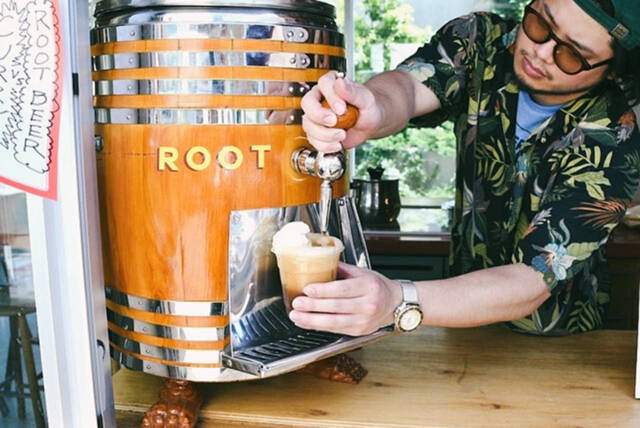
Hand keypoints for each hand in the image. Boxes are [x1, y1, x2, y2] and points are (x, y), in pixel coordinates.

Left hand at [288, 263, 402, 335]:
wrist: (394, 304)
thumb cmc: (376, 286)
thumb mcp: (362, 272)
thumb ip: (341, 269)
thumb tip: (318, 261)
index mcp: (368, 286)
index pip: (343, 289)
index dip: (324, 290)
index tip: (307, 289)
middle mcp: (368, 305)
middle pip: (336, 307)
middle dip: (313, 306)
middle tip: (297, 303)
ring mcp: (363, 320)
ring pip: (334, 322)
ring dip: (312, 320)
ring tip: (296, 315)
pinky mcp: (358, 331)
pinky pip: (335, 330)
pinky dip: (317, 327)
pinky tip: (306, 322)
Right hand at [301, 71, 381, 151]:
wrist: (370, 124)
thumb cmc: (367, 108)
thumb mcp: (365, 98)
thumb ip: (353, 92)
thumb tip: (339, 83)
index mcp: (330, 84)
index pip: (323, 84)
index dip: (330, 96)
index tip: (342, 109)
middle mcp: (319, 98)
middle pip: (307, 104)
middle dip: (319, 116)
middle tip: (334, 122)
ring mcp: (316, 116)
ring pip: (308, 125)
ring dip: (324, 134)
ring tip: (342, 135)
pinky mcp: (316, 132)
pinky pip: (313, 140)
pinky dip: (325, 145)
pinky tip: (337, 144)